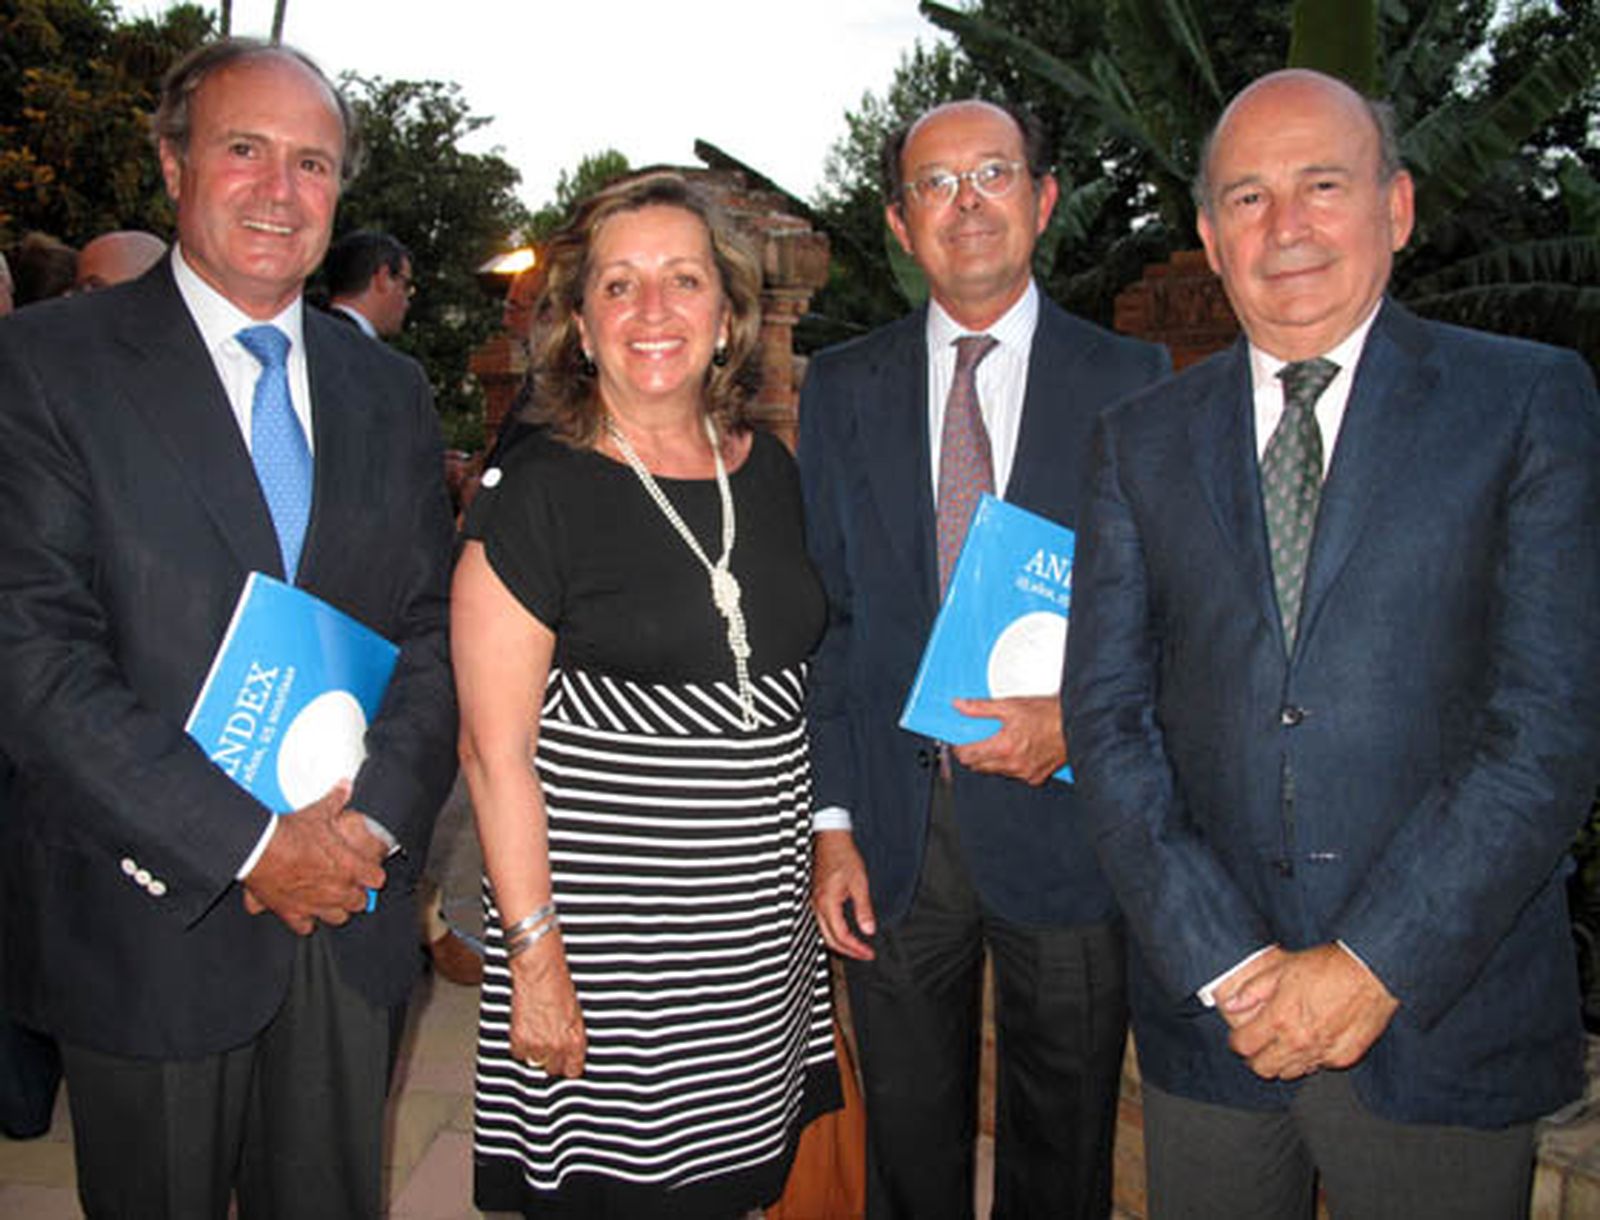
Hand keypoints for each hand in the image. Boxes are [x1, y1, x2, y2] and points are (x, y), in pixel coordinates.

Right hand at [240, 781, 386, 934]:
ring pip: (337, 918)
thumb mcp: (318, 812)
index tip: (368, 870)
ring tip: (329, 898)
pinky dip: (304, 920)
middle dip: (355, 893)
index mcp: (350, 867)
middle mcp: (337, 890)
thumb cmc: (291, 832)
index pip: (376, 879)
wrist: (260, 849)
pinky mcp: (292, 913)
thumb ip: (335, 800)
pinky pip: (305, 927)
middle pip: (359, 902)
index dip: (372, 874)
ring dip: (335, 909)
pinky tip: (302, 911)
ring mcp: (316, 905)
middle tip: (348, 883)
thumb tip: (344, 786)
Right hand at [509, 933, 585, 1077]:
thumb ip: (572, 1036)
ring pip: (534, 1062)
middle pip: (552, 1069)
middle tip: (547, 1041)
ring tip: (537, 1031)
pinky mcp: (520, 1040)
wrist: (539, 972)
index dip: (567, 1065)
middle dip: (550, 1058)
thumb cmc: (559, 985)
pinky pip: (518, 1054)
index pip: (573, 1071)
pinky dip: (520, 1044)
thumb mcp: (576, 1013)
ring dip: (534, 1051)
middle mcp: (558, 1046)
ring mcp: (538, 1045)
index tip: (564, 1061)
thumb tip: (570, 1051)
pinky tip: (526, 1028)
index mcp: (575, 1040)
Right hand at [812, 830, 875, 960]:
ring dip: (840, 943)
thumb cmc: (844, 857)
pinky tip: (844, 932)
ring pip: (824, 932)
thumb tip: (868, 930)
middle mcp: (817, 905)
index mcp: (827, 902)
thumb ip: (863, 909)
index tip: (869, 952)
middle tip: (864, 954)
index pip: (841, 935)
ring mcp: (814, 902)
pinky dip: (834, 932)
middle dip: (848, 951)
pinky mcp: (815, 898)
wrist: (831, 840)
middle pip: (830, 939)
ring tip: (857, 947)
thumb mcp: (860, 883)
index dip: (856, 948)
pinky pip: (822, 922)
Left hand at [950, 695, 1066, 784]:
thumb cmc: (1048, 714)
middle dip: (973, 755)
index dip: (959, 749)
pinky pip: (1014, 775)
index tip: (958, 742)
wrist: (1077, 723)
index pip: (968, 756)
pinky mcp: (1036, 778)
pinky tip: (1016, 751)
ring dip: (991, 760)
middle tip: (975, 741)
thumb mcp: (1010, 705)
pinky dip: (1010, 765)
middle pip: (979, 767)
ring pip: (996, 771)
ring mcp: (1025, 773)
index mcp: (1004, 747)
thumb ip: (980, 708)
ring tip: (999, 743)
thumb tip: (960, 706)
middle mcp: (1013, 764)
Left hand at [1226, 944, 1399, 1079]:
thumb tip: (1230, 1004)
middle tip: (1259, 1043)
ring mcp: (1322, 1053)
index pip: (1244, 1046)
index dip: (1237, 1041)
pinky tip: (1310, 1042)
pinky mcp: (1342, 1058)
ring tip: (1283, 1042)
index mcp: (1280, 1018)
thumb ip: (1253, 989)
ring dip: (1281, 1061)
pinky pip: (1316, 1067)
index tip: (1240, 1036)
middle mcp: (1299, 1041)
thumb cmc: (1328, 966)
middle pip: (1262, 1068)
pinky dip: (1308, 1059)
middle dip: (1255, 1056)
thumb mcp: (1282, 968)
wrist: (1370, 972)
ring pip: (1289, 1073)